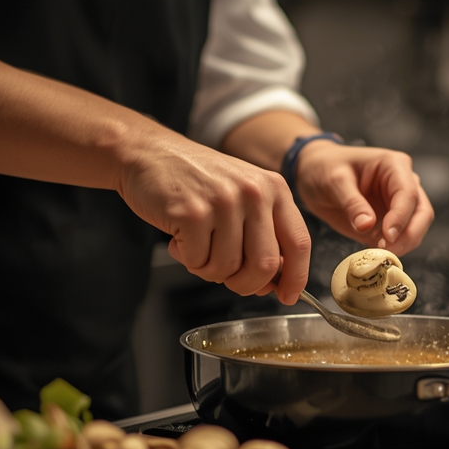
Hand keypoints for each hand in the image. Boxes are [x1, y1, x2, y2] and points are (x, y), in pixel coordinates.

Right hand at [117, 129, 309, 303]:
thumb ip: (263, 235)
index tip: (288, 295)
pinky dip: (187, 259)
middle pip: (265, 265)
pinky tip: (180, 237)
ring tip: (196, 245)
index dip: (296, 277)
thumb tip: (272, 283)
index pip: (299, 242)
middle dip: (245, 283)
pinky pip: (198, 261)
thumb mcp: (243, 196)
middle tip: (227, 276)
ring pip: (228, 268)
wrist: (148, 153)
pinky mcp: (192, 213)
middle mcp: (254, 192)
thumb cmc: (196, 181)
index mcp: (274, 188)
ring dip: (208, 269)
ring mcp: (223, 201)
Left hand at [294, 143, 434, 255]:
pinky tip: (374, 255)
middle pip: (422, 213)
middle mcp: (403, 183)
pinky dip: (392, 249)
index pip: (408, 194)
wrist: (314, 173)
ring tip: (378, 254)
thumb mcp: (334, 181)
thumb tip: (367, 225)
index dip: (401, 217)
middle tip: (387, 250)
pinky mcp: (389, 222)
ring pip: (416, 229)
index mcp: (394, 165)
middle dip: (409, 235)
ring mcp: (398, 204)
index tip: (387, 236)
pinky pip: (399, 239)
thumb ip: (352, 203)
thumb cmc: (325, 167)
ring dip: (402, 245)